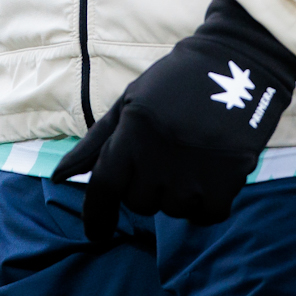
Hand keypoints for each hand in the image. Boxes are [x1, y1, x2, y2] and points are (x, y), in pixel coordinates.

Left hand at [51, 0, 295, 244]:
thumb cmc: (175, 82)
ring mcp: (193, 173)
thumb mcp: (129, 103)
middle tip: (162, 157)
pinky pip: (205, 215)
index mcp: (132, 134)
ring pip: (172, 210)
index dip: (96, 214)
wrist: (236, 63)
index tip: (97, 231)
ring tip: (189, 159)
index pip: (104, 188)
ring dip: (176, 194)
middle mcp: (158, 158)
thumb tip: (59, 176)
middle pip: (139, 202)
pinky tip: (209, 174)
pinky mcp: (226, 182)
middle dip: (145, 187)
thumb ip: (95, 143)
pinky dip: (205, 203)